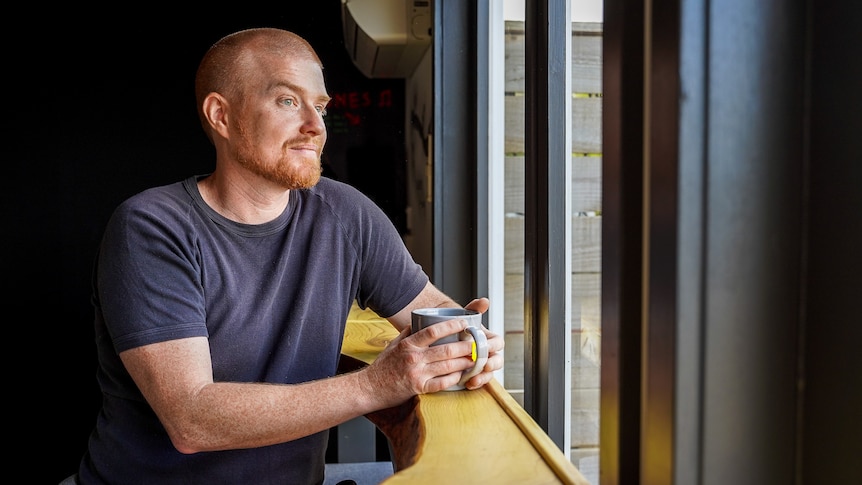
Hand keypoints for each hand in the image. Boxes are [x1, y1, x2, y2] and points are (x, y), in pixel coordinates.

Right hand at [364, 317, 479, 404]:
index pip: (433, 331)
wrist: (370, 388)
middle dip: (465, 347)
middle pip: (446, 350)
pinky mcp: (419, 389)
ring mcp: (417, 374)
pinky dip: (453, 379)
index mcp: (408, 344)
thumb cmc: (384, 365)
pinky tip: (461, 375)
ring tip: (474, 359)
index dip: (451, 326)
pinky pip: (441, 383)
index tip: (463, 323)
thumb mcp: (394, 344)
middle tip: (476, 344)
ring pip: (448, 367)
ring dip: (464, 363)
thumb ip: (409, 333)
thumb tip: (421, 319)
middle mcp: (414, 358)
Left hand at [460, 297, 503, 389]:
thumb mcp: (464, 317)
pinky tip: (468, 384)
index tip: (487, 347)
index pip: (498, 343)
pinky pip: (479, 381)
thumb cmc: (457, 328)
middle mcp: (487, 353)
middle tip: (485, 365)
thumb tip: (484, 301)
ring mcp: (481, 364)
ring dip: (484, 377)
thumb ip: (474, 308)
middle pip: (497, 360)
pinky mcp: (474, 374)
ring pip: (490, 373)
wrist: (444, 338)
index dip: (495, 346)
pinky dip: (475, 383)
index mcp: (488, 339)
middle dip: (492, 364)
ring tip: (474, 378)